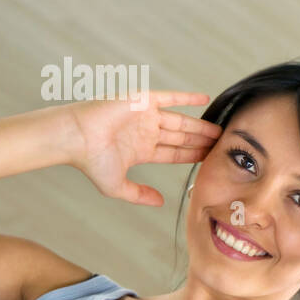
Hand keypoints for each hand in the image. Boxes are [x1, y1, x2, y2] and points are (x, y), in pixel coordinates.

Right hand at [66, 91, 216, 205]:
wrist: (76, 138)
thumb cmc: (90, 161)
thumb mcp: (117, 186)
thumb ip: (139, 194)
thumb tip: (161, 202)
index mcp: (141, 150)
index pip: (175, 154)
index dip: (193, 156)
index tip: (211, 159)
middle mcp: (146, 132)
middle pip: (182, 137)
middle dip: (202, 142)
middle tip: (223, 145)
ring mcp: (145, 115)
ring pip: (181, 121)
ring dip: (200, 125)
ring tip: (220, 130)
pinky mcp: (143, 100)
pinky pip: (170, 97)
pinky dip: (187, 97)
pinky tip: (205, 99)